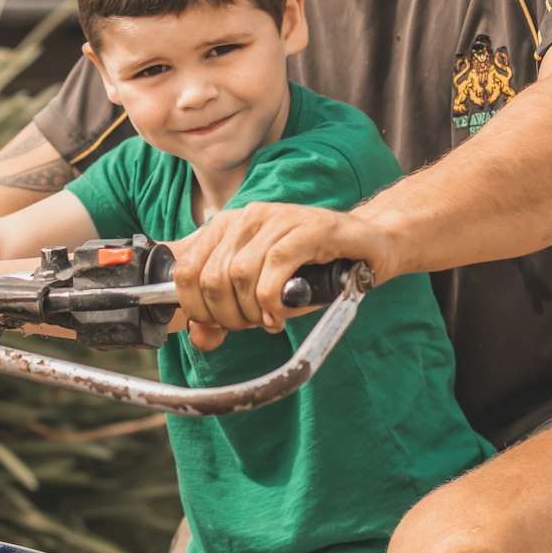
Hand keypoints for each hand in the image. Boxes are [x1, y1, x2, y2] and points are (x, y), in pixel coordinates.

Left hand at [173, 202, 395, 331]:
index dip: (197, 309)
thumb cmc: (309, 271)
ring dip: (253, 311)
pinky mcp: (307, 228)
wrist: (366, 245)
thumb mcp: (257, 295)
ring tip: (270, 317)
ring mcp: (277, 219)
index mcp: (226, 228)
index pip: (185, 272)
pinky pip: (274, 267)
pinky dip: (273, 301)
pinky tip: (281, 312)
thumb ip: (223, 314)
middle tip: (253, 323)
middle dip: (228, 316)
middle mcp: (246, 217)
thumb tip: (200, 335)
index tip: (220, 324)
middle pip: (211, 279)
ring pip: (239, 274)